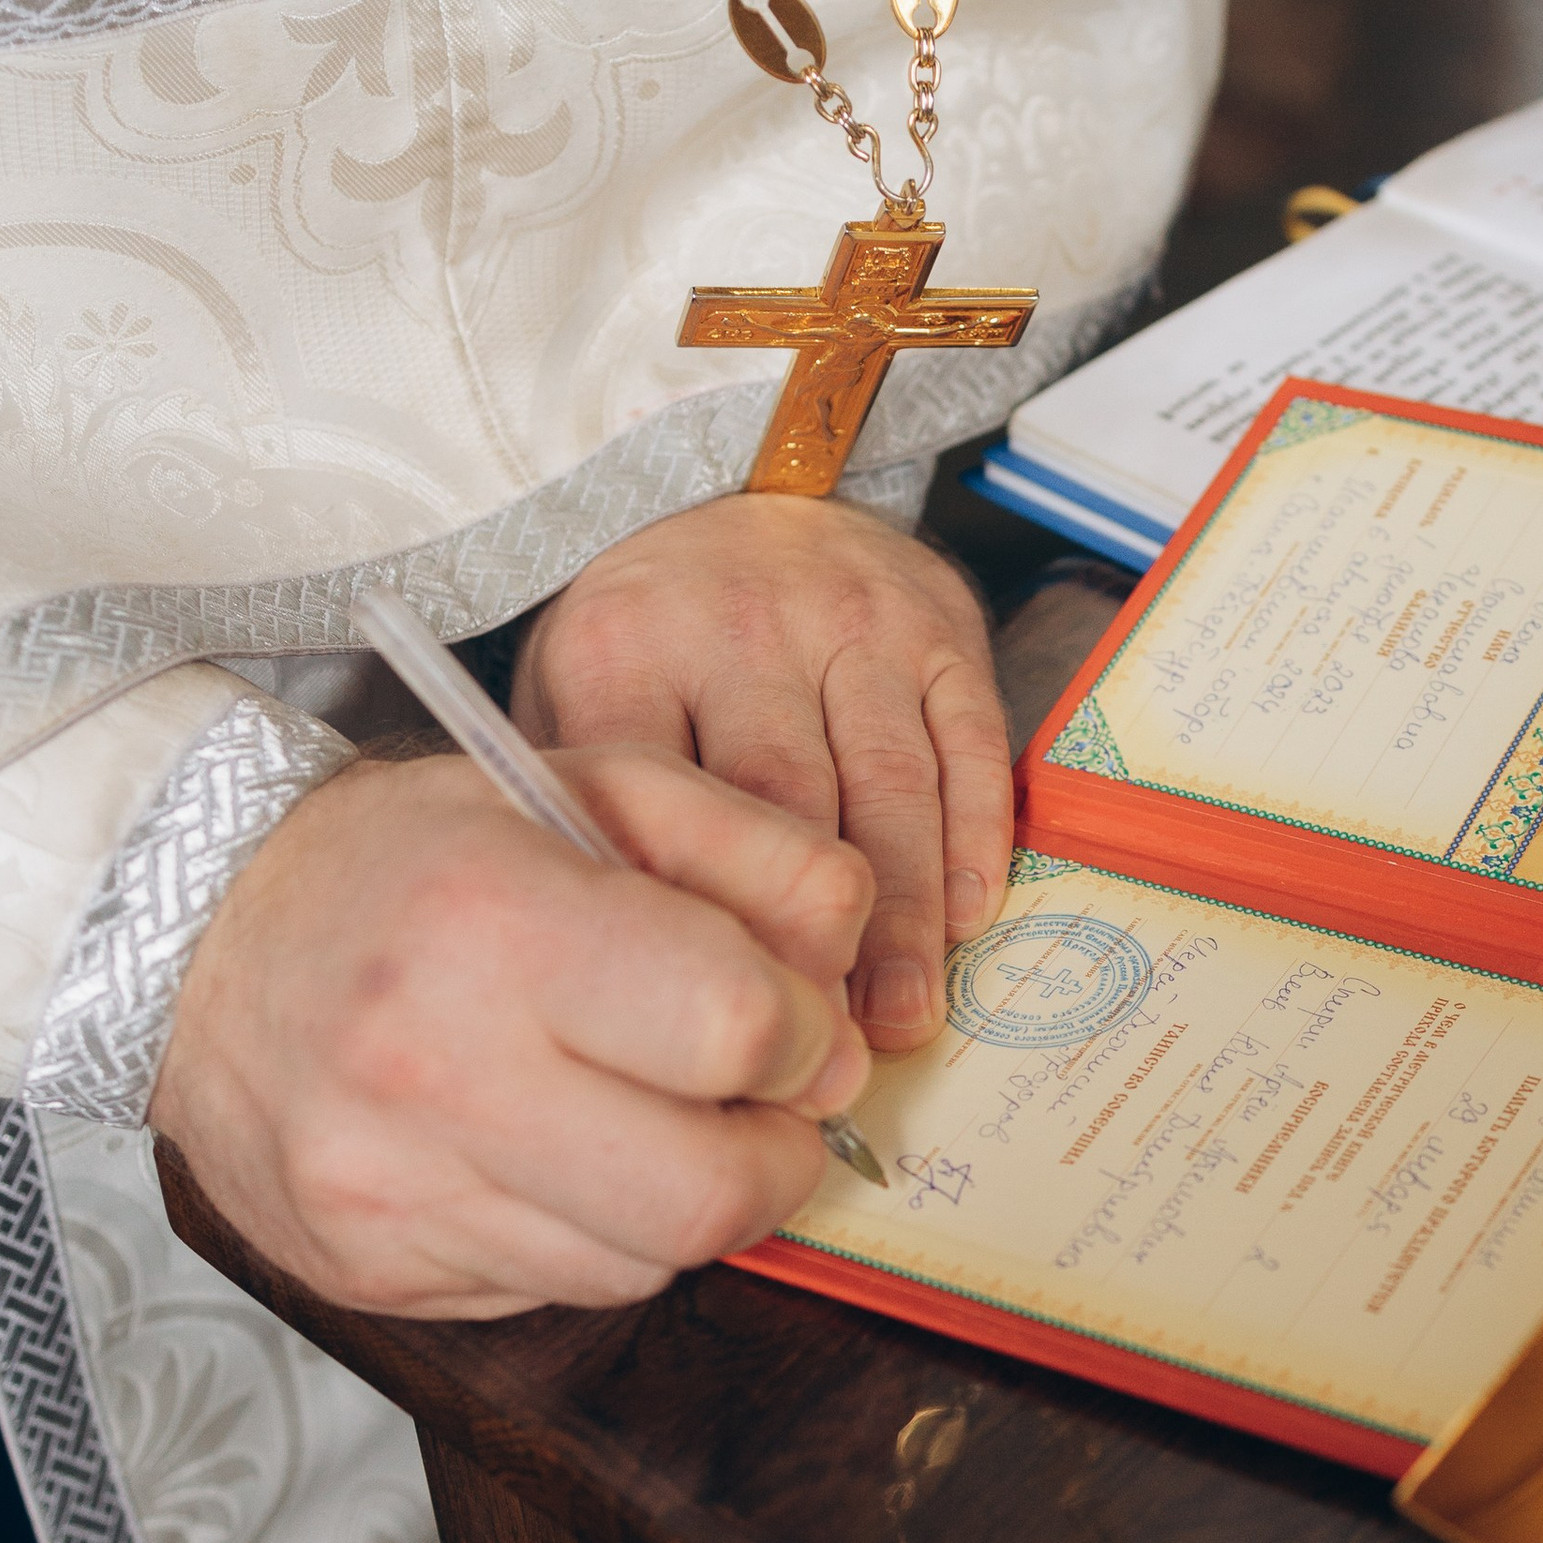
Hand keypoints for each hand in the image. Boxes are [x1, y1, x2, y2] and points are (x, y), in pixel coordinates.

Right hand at [149, 750, 873, 1318]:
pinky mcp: (371, 1273)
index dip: (808, 1033)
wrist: (200, 941)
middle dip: (780, 1157)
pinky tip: (558, 1151)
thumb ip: (761, 856)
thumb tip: (851, 985)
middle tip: (766, 1103)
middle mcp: (432, 1070)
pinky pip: (556, 1293)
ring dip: (689, 1199)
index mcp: (497, 921)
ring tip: (652, 1113)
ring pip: (643, 1265)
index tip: (795, 1018)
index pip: (736, 1028)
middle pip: (706, 1195)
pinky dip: (596, 1232)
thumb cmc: (418, 855)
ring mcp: (391, 1193)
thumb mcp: (598, 784)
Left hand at [512, 495, 1009, 1052]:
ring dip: (904, 919)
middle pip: (787, 806)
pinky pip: (968, 749)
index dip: (704, 927)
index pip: (668, 808)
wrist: (734, 494)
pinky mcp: (940, 626)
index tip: (720, 1023)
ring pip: (890, 788)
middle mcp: (743, 626)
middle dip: (813, 940)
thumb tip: (633, 973)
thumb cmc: (648, 640)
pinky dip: (971, 843)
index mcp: (625, 650)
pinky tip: (964, 924)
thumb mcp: (571, 703)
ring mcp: (853, 622)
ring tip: (901, 1020)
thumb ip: (591, 814)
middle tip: (825, 1049)